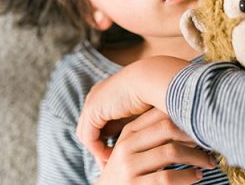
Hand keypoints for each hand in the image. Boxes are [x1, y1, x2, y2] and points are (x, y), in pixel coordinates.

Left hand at [76, 56, 190, 164]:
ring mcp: (92, 103)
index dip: (109, 139)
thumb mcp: (145, 110)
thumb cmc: (156, 92)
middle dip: (100, 148)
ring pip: (88, 135)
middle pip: (92, 128)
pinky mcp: (92, 111)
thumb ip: (139, 122)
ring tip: (112, 165)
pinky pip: (88, 137)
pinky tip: (110, 159)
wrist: (152, 79)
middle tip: (111, 165)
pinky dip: (98, 150)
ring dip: (99, 152)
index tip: (120, 156)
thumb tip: (145, 139)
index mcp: (108, 93)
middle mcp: (96, 96)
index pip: (102, 121)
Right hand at [94, 108, 215, 184]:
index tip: (202, 124)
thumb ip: (152, 134)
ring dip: (196, 157)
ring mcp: (128, 166)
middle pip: (167, 128)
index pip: (160, 115)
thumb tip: (189, 120)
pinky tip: (197, 176)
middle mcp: (126, 146)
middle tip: (209, 142)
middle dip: (193, 135)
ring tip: (208, 162)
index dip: (184, 117)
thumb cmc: (127, 172)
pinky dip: (188, 176)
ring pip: (171, 152)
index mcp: (129, 132)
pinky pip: (167, 178)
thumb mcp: (132, 149)